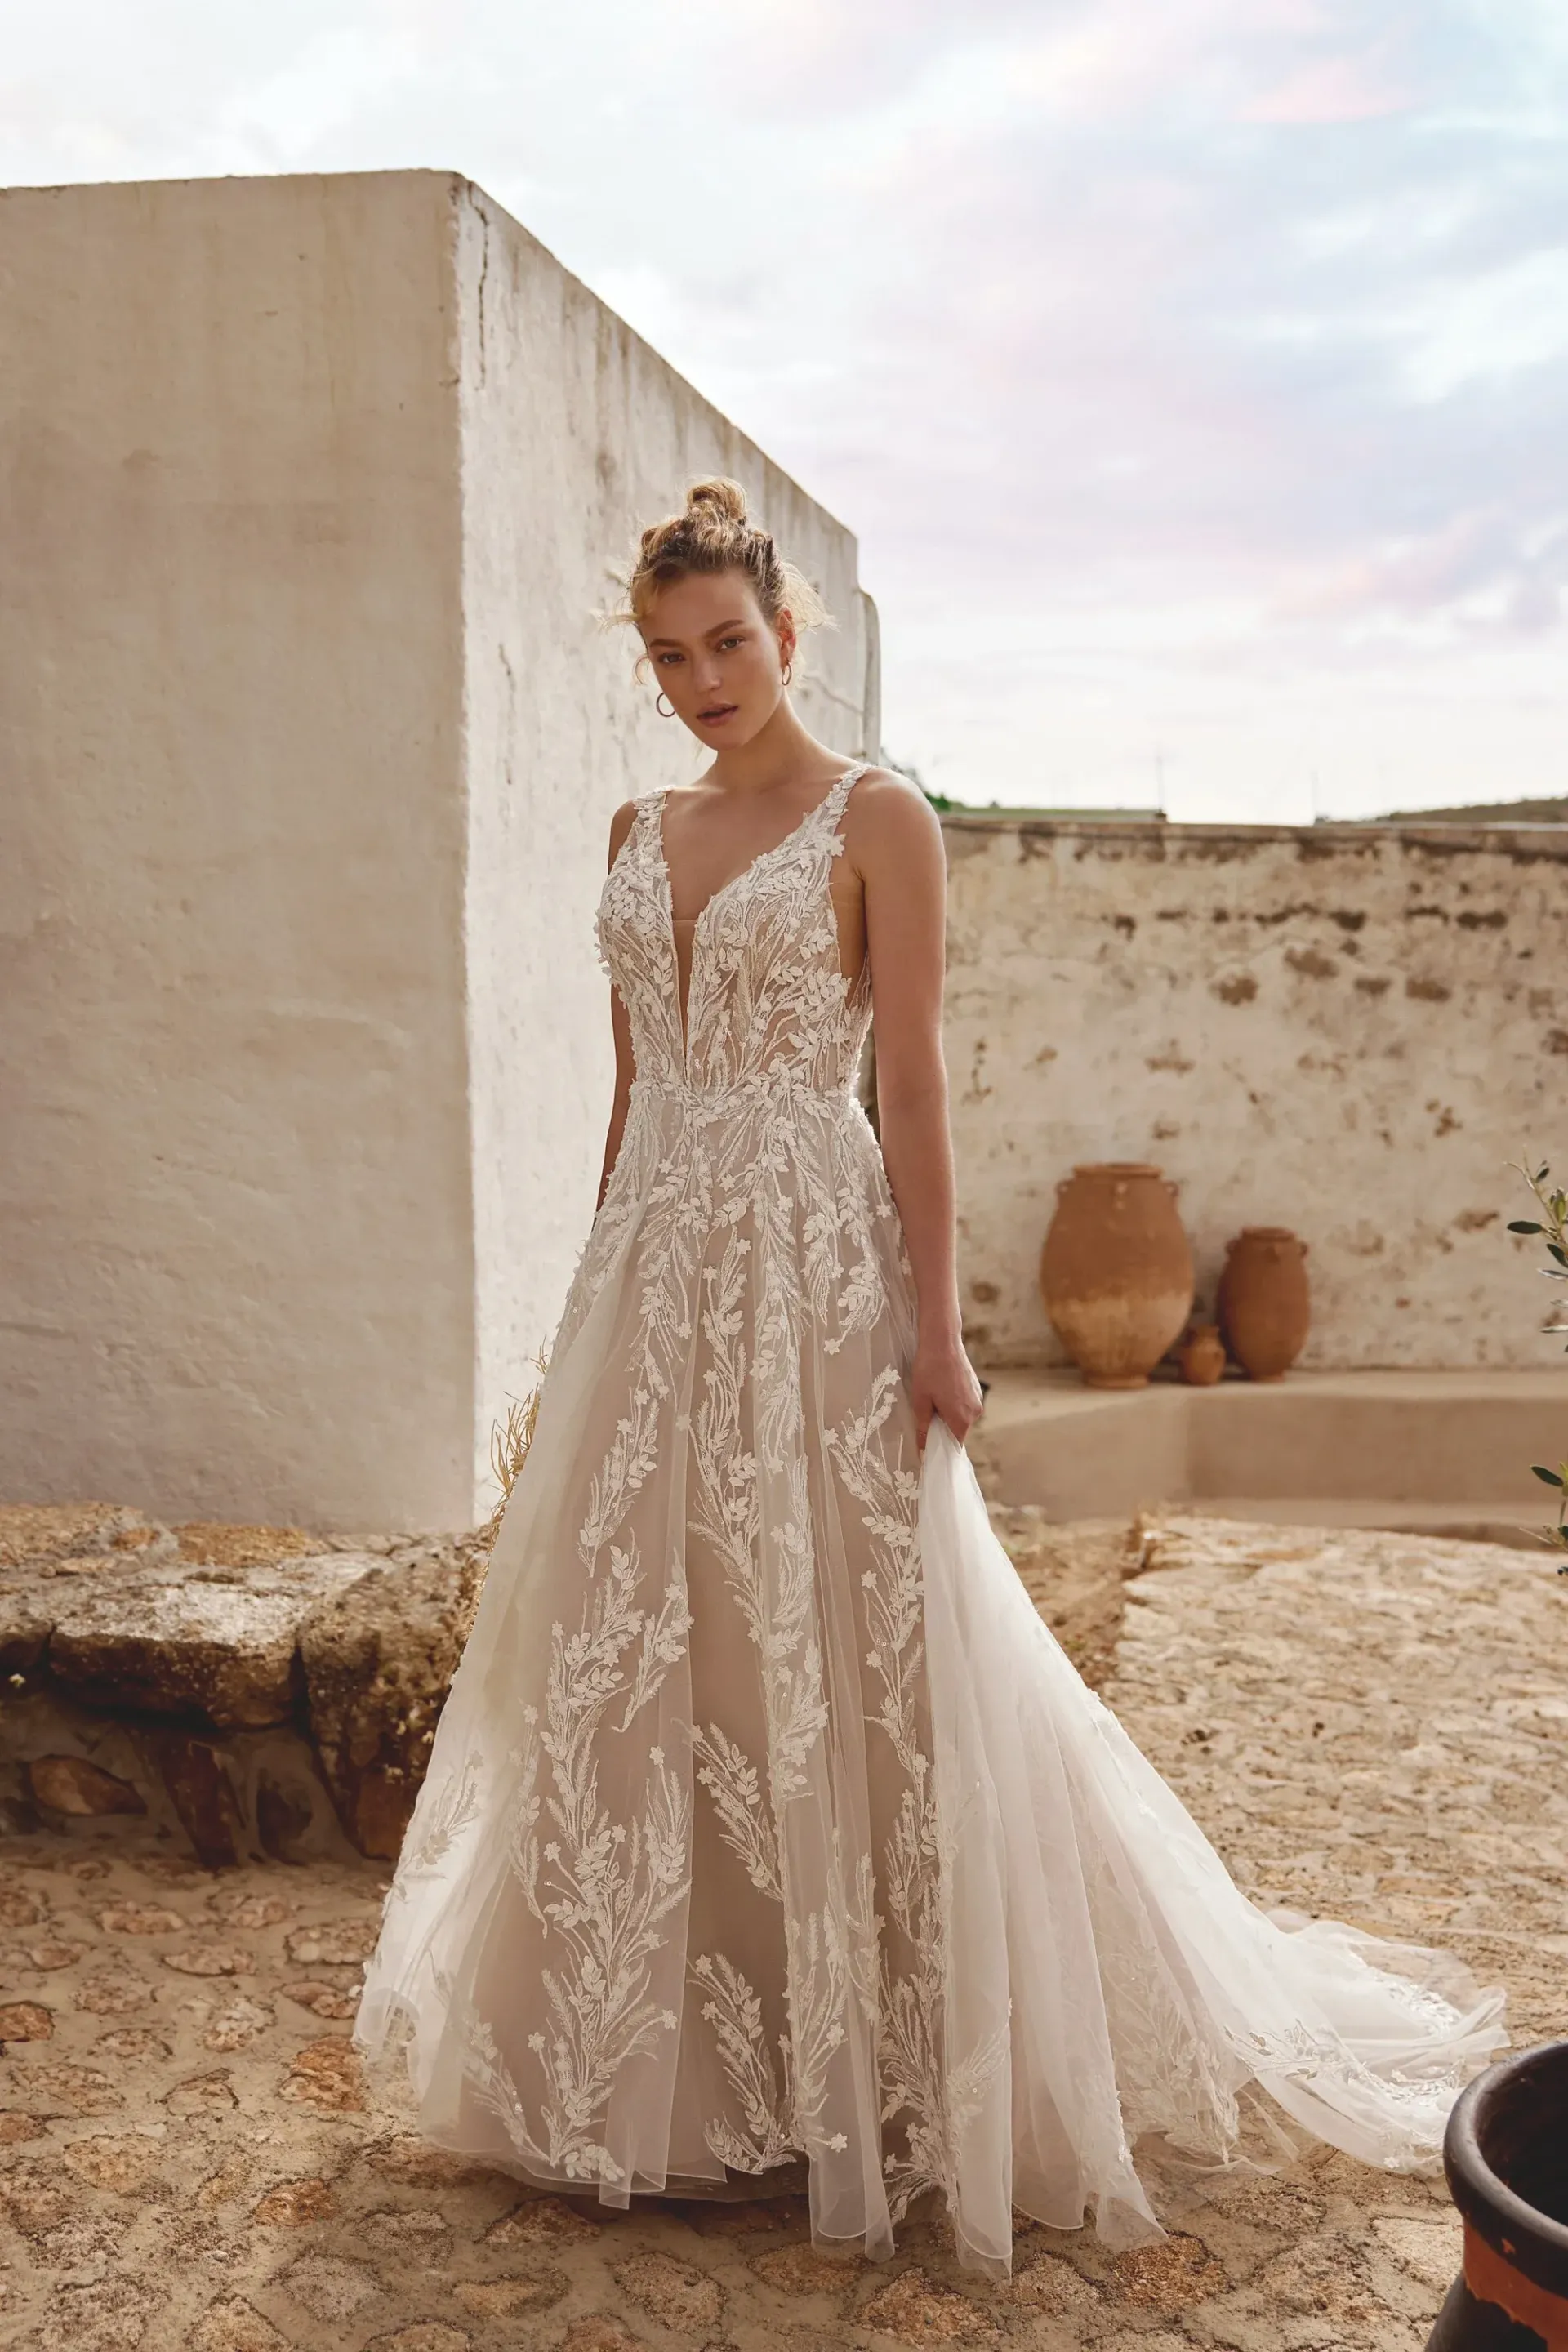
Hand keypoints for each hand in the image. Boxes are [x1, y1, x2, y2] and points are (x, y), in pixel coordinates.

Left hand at [909, 1327, 984, 1450]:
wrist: (943, 1341)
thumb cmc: (929, 1370)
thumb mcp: (920, 1401)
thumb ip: (923, 1427)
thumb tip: (923, 1449)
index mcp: (962, 1418)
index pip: (954, 1444)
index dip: (941, 1446)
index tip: (930, 1444)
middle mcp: (975, 1411)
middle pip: (958, 1430)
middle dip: (943, 1426)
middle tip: (927, 1412)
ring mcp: (978, 1399)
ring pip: (962, 1416)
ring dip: (948, 1413)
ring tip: (934, 1396)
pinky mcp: (976, 1388)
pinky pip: (965, 1404)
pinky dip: (954, 1402)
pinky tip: (943, 1388)